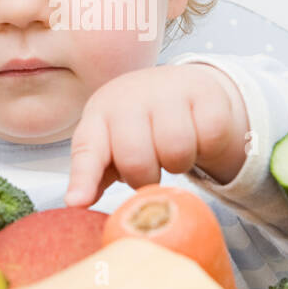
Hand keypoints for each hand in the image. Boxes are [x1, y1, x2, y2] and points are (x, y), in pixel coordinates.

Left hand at [64, 63, 249, 207]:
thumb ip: (93, 175)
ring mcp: (168, 90)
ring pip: (177, 152)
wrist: (177, 86)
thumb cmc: (136, 126)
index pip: (88, 150)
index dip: (84, 178)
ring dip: (178, 164)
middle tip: (151, 168)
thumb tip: (77, 202)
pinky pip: (210, 137)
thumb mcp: (110, 144)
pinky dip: (208, 148)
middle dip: (145, 178)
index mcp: (100, 114)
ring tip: (173, 151)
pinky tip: (198, 136)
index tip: (77, 201)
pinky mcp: (205, 91)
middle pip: (137, 160)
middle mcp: (130, 97)